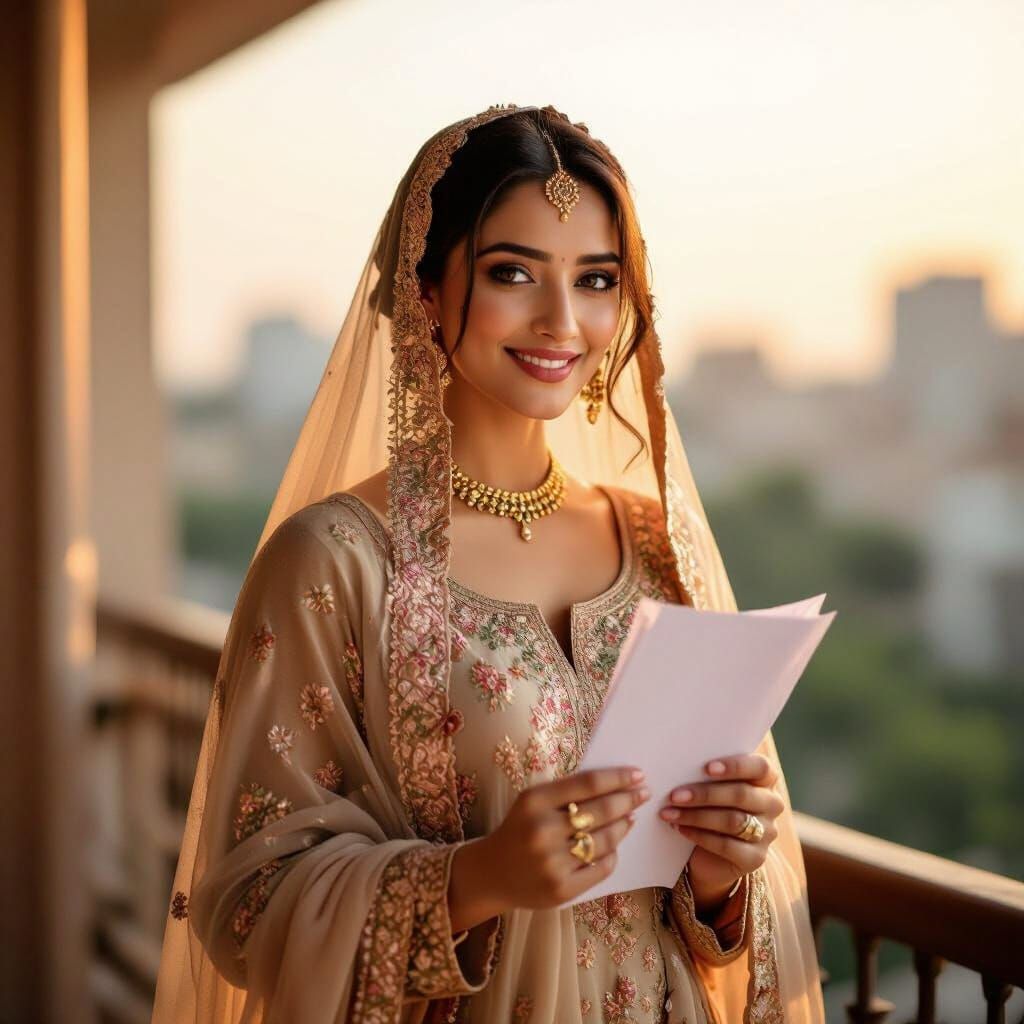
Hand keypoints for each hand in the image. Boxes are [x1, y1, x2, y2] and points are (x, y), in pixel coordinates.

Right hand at [479, 766, 650, 910]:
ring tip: (630, 818)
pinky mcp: (562, 889)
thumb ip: (566, 793)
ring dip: (624, 826)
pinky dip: (612, 854)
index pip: (588, 784)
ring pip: (605, 840)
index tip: (638, 775)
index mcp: (535, 801)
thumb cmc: (519, 830)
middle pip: (601, 810)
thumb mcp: (532, 802)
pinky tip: (613, 845)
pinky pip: (601, 867)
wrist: (491, 873)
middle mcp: (543, 830)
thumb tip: (615, 787)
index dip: (618, 778)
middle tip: (643, 793)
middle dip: (628, 800)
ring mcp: (553, 862)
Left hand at [659, 753, 783, 911]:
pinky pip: (727, 845)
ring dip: (696, 816)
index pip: (760, 767)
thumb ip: (707, 773)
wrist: (711, 852)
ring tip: (670, 813)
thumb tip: (680, 761)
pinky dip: (700, 836)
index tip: (707, 768)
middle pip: (741, 795)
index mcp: (766, 778)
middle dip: (705, 794)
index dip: (735, 766)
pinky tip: (680, 829)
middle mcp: (772, 804)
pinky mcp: (756, 858)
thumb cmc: (709, 805)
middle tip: (674, 795)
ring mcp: (767, 832)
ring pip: (733, 821)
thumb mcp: (711, 785)